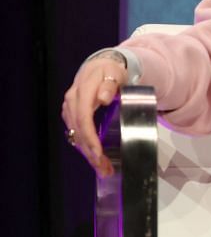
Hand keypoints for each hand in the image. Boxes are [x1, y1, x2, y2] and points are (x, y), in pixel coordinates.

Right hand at [61, 52, 127, 177]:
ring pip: (76, 135)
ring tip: (103, 169)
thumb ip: (110, 85)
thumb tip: (104, 98)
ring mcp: (70, 109)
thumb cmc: (110, 71)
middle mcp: (72, 102)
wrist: (99, 67)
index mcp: (82, 92)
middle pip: (78, 131)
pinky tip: (95, 159)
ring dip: (88, 154)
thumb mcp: (114, 74)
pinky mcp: (72, 115)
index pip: (83, 118)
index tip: (98, 153)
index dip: (89, 137)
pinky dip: (85, 147)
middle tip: (104, 169)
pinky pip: (76, 134)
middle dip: (90, 152)